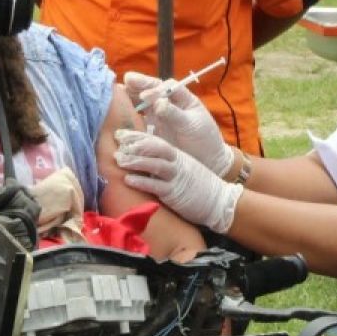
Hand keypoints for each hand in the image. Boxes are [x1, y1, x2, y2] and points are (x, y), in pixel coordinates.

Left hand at [114, 129, 241, 232]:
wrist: (219, 201)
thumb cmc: (199, 185)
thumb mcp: (184, 167)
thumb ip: (167, 162)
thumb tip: (145, 159)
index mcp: (177, 155)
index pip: (155, 141)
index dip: (137, 136)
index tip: (120, 134)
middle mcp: (176, 163)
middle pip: (155, 148)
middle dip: (135, 144)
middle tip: (117, 142)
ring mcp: (176, 177)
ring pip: (154, 165)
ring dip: (136, 161)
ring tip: (119, 159)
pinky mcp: (175, 193)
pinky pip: (157, 185)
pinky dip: (142, 182)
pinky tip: (128, 180)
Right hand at [122, 71, 233, 177]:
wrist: (207, 161)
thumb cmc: (204, 140)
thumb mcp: (191, 125)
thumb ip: (174, 113)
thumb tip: (158, 102)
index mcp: (183, 99)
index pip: (166, 87)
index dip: (154, 87)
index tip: (145, 95)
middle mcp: (169, 104)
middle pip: (151, 91)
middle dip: (138, 86)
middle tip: (124, 82)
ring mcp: (160, 116)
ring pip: (142, 103)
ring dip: (131, 98)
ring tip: (116, 94)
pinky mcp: (153, 130)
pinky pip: (139, 119)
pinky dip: (129, 115)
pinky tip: (118, 114)